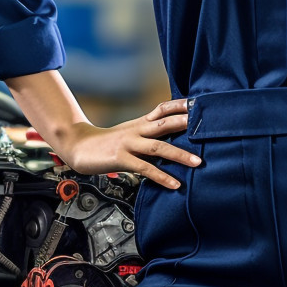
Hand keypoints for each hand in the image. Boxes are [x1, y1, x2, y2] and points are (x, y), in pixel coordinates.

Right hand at [61, 98, 200, 189]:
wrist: (79, 146)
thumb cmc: (107, 142)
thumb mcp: (129, 132)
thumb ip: (148, 134)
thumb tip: (171, 137)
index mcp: (140, 123)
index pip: (163, 108)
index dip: (180, 105)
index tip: (199, 103)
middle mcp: (137, 130)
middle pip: (165, 123)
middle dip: (186, 124)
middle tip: (207, 125)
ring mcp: (129, 144)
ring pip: (159, 147)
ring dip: (180, 154)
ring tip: (198, 161)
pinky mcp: (121, 159)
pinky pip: (145, 168)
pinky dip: (162, 176)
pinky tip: (174, 183)